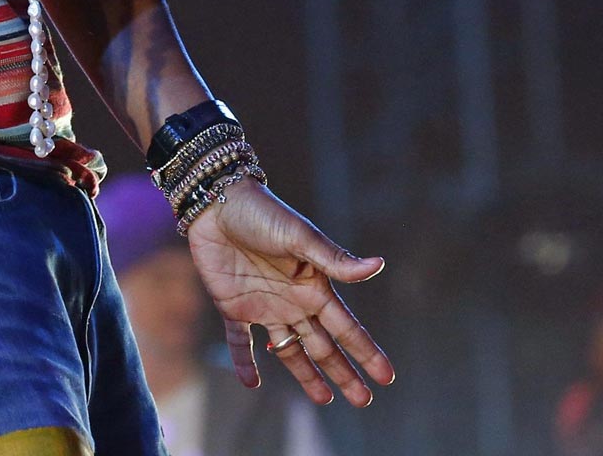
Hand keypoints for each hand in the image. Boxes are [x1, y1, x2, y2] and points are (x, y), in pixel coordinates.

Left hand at [183, 179, 396, 406]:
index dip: (366, 352)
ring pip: (288, 350)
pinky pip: (239, 342)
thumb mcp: (301, 237)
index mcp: (313, 286)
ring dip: (305, 374)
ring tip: (324, 399)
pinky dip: (243, 362)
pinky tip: (251, 382)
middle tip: (363, 400)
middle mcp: (292, 300)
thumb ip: (334, 259)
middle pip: (323, 346)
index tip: (387, 377)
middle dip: (344, 372)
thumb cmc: (263, 213)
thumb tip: (378, 265)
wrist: (215, 201)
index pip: (346, 327)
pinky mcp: (232, 306)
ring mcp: (263, 306)